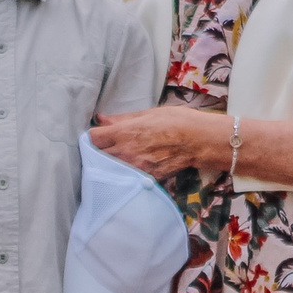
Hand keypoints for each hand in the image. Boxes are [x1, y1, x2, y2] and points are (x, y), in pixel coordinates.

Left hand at [90, 107, 218, 178]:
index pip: (93, 138)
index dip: (94, 136)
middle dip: (99, 151)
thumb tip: (102, 119)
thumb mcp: (148, 113)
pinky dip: (126, 173)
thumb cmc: (177, 121)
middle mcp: (126, 152)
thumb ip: (122, 119)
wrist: (199, 141)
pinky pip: (128, 178)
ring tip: (120, 157)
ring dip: (110, 164)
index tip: (100, 135)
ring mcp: (135, 168)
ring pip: (110, 169)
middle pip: (97, 156)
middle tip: (108, 146)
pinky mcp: (146, 178)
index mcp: (124, 133)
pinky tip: (133, 167)